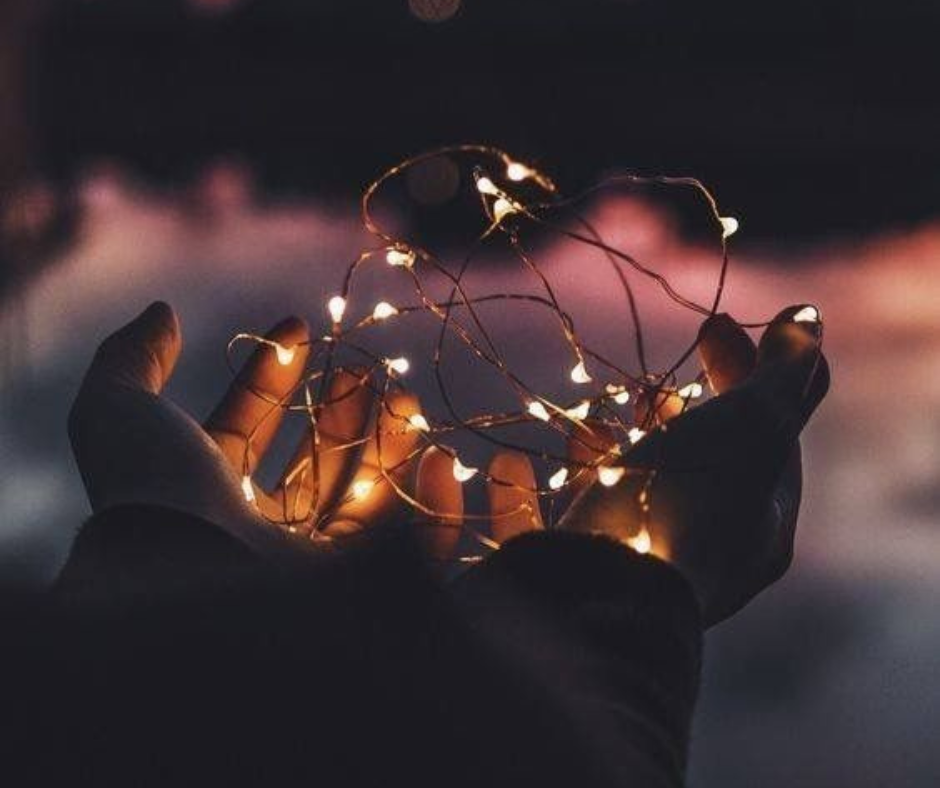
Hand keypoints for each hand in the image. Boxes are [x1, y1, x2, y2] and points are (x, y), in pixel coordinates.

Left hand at [68, 302, 423, 560]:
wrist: (194, 575)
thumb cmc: (157, 490)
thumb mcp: (119, 411)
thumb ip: (131, 359)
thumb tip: (161, 311)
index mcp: (202, 490)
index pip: (243, 426)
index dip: (268, 376)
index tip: (297, 328)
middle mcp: (252, 527)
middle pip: (306, 461)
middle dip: (336, 410)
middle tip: (361, 371)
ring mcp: (305, 560)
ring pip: (360, 496)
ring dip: (386, 444)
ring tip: (405, 398)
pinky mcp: (355, 587)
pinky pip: (408, 545)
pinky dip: (432, 501)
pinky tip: (438, 456)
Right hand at [559, 306, 829, 625]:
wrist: (607, 586)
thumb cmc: (688, 500)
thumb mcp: (755, 424)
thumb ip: (785, 374)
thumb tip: (807, 318)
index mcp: (759, 523)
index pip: (765, 434)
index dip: (746, 372)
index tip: (714, 323)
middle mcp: (703, 554)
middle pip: (694, 469)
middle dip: (674, 417)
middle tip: (651, 387)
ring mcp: (637, 566)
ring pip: (623, 500)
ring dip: (606, 453)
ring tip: (590, 425)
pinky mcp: (570, 577)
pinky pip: (549, 531)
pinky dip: (530, 495)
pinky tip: (509, 466)